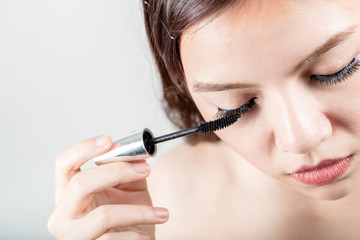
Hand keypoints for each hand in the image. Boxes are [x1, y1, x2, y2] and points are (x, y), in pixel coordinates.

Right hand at [47, 136, 168, 239]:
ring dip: (138, 211)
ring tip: (161, 213)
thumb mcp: (129, 189)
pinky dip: (134, 235)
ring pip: (103, 215)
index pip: (64, 164)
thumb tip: (137, 151)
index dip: (83, 149)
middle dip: (116, 171)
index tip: (109, 140)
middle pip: (80, 183)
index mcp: (69, 193)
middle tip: (145, 169)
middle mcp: (63, 214)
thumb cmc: (128, 219)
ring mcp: (73, 235)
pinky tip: (146, 236)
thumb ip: (129, 169)